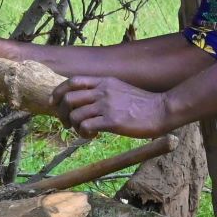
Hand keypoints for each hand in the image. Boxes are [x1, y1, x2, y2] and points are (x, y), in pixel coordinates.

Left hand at [55, 76, 174, 137]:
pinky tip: (93, 135)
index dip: (58, 92)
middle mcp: (102, 91)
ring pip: (74, 114)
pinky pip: (85, 126)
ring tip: (84, 132)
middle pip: (68, 98)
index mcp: (104, 81)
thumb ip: (104, 90)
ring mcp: (106, 105)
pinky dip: (83, 133)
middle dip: (61, 113)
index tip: (54, 103)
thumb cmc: (143, 103)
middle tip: (66, 124)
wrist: (161, 110)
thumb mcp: (121, 88)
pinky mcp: (111, 121)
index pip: (72, 81)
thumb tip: (88, 100)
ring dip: (73, 126)